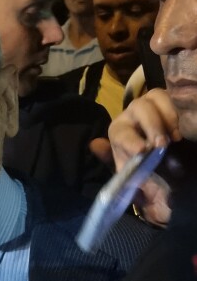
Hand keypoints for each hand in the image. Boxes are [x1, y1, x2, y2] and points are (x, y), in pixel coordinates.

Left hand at [108, 89, 180, 226]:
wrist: (176, 175)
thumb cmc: (153, 177)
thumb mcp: (136, 183)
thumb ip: (122, 177)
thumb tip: (96, 147)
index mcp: (121, 133)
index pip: (120, 133)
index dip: (130, 141)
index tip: (142, 151)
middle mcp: (134, 115)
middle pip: (139, 107)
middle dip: (151, 126)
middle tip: (163, 145)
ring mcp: (156, 106)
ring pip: (155, 97)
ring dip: (167, 116)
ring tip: (176, 138)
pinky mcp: (174, 103)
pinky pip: (174, 97)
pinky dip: (179, 110)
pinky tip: (184, 129)